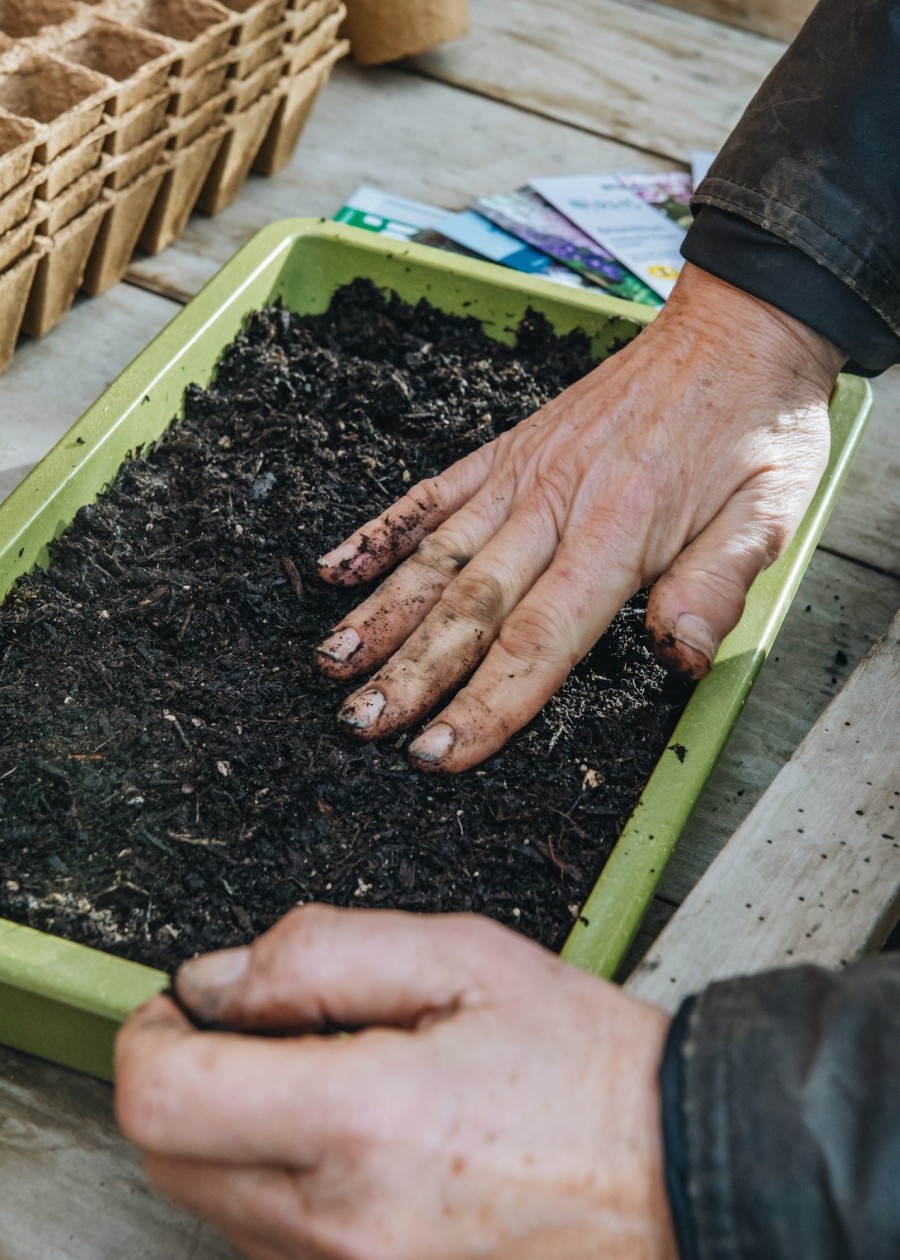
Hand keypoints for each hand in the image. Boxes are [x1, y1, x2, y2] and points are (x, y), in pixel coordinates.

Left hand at [117, 906, 675, 1259]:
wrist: (680, 1177)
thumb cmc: (586, 1069)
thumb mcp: (465, 959)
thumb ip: (323, 952)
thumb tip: (219, 979)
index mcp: (364, 1121)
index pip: (165, 1100)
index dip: (147, 1039)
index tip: (175, 1009)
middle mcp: (342, 1226)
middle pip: (170, 1159)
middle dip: (186, 1080)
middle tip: (254, 1031)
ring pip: (216, 1205)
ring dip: (236, 1134)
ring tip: (334, 1084)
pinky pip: (275, 1246)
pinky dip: (283, 1185)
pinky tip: (359, 1145)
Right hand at [314, 263, 845, 771]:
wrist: (734, 331)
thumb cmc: (754, 426)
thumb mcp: (771, 510)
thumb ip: (718, 585)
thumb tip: (677, 659)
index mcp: (618, 533)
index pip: (540, 637)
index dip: (486, 702)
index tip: (439, 751)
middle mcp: (554, 505)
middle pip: (470, 606)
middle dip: (411, 673)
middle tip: (360, 725)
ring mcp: (521, 474)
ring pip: (436, 556)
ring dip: (379, 613)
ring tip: (331, 664)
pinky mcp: (506, 450)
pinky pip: (432, 493)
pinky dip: (381, 530)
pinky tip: (335, 568)